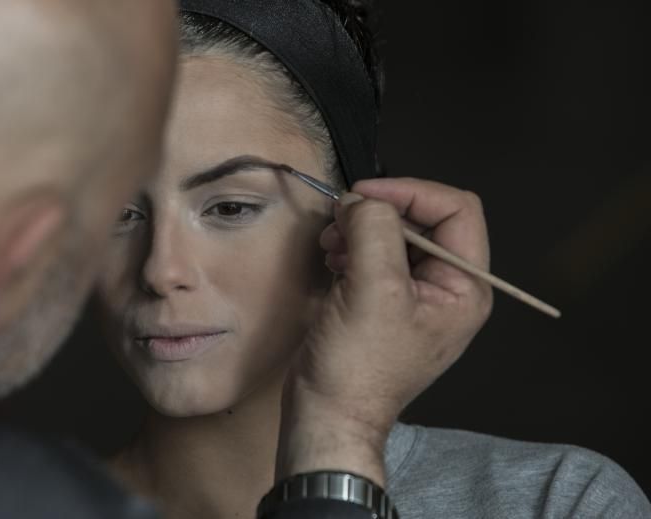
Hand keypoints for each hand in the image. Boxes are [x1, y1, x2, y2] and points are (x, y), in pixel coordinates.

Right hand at [276, 178, 492, 485]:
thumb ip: (375, 231)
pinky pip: (376, 257)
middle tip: (339, 219)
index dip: (411, 192)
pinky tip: (332, 258)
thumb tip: (362, 199)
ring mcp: (415, 298)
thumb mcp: (373, 290)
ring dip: (361, 229)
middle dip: (380, 212)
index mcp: (464, 287)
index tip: (363, 193)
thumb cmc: (358, 364)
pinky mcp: (385, 304)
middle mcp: (448, 289)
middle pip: (424, 220)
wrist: (327, 416)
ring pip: (396, 236)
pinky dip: (353, 248)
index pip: (456, 210)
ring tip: (330, 242)